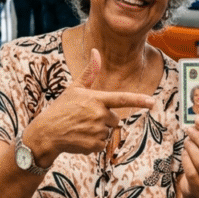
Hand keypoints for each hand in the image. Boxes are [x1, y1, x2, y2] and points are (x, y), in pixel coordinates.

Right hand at [29, 49, 155, 159]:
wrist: (46, 133)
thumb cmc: (61, 108)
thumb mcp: (74, 88)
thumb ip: (90, 72)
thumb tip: (96, 51)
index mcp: (96, 99)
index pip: (122, 99)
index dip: (139, 100)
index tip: (152, 102)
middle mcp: (99, 115)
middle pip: (115, 118)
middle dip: (103, 119)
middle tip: (84, 118)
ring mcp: (97, 131)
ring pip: (108, 132)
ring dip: (98, 131)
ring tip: (81, 128)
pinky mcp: (94, 145)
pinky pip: (102, 144)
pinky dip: (93, 143)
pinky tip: (80, 138)